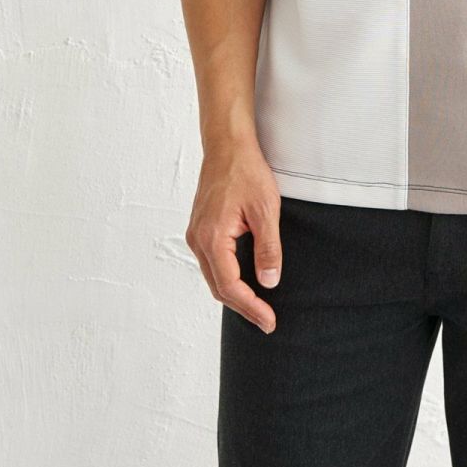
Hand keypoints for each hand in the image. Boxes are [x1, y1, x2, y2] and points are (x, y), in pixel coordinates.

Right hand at [186, 140, 282, 333]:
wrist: (226, 145)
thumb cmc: (245, 171)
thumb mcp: (265, 209)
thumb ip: (268, 249)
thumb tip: (269, 282)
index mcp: (212, 239)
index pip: (230, 287)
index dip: (251, 307)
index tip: (269, 321)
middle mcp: (198, 240)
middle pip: (218, 288)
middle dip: (243, 306)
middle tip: (267, 320)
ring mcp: (196, 234)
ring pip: (213, 276)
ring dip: (234, 293)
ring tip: (258, 306)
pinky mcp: (200, 228)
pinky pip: (212, 262)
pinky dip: (227, 277)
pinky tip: (244, 280)